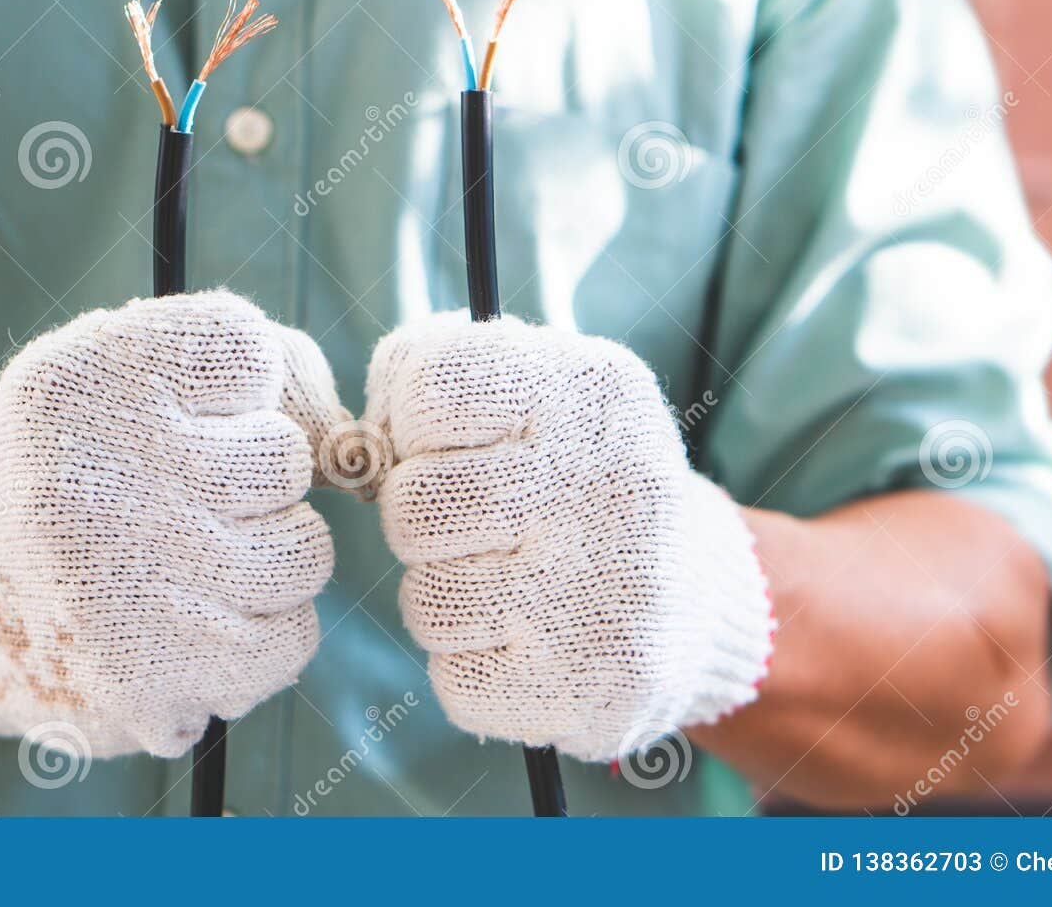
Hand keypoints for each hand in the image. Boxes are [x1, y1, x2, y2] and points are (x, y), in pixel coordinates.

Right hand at [0, 291, 346, 758]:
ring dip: (269, 560)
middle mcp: (95, 477)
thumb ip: (256, 364)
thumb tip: (353, 439)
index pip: (244, 345)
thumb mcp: (132, 376)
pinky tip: (198, 622)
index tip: (191, 411)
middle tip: (192, 498)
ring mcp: (125, 585)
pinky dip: (262, 635)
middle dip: (260, 479)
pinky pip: (289, 642)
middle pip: (286, 456)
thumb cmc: (89, 468)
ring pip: (305, 555)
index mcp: (82, 383)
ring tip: (194, 563)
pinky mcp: (152, 678)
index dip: (243, 385)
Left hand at [364, 315, 775, 760]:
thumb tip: (358, 441)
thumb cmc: (572, 474)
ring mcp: (608, 591)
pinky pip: (458, 681)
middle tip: (474, 523)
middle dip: (420, 519)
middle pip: (412, 505)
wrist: (693, 592)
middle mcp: (614, 482)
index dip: (413, 423)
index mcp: (593, 391)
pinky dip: (476, 666)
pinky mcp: (595, 685)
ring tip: (509, 581)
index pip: (432, 386)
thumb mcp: (531, 384)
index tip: (449, 441)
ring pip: (427, 601)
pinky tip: (531, 640)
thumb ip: (429, 366)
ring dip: (447, 596)